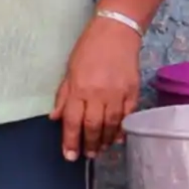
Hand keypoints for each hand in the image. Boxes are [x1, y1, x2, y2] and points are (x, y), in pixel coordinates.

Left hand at [49, 16, 141, 160]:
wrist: (116, 32)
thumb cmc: (88, 49)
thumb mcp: (69, 70)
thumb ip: (64, 96)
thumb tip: (55, 118)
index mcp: (79, 88)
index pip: (73, 121)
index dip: (71, 140)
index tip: (70, 156)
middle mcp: (98, 94)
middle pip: (93, 126)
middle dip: (89, 144)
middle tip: (87, 155)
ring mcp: (117, 94)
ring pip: (111, 124)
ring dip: (105, 140)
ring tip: (100, 150)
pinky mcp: (133, 92)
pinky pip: (127, 116)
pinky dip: (122, 129)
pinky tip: (117, 137)